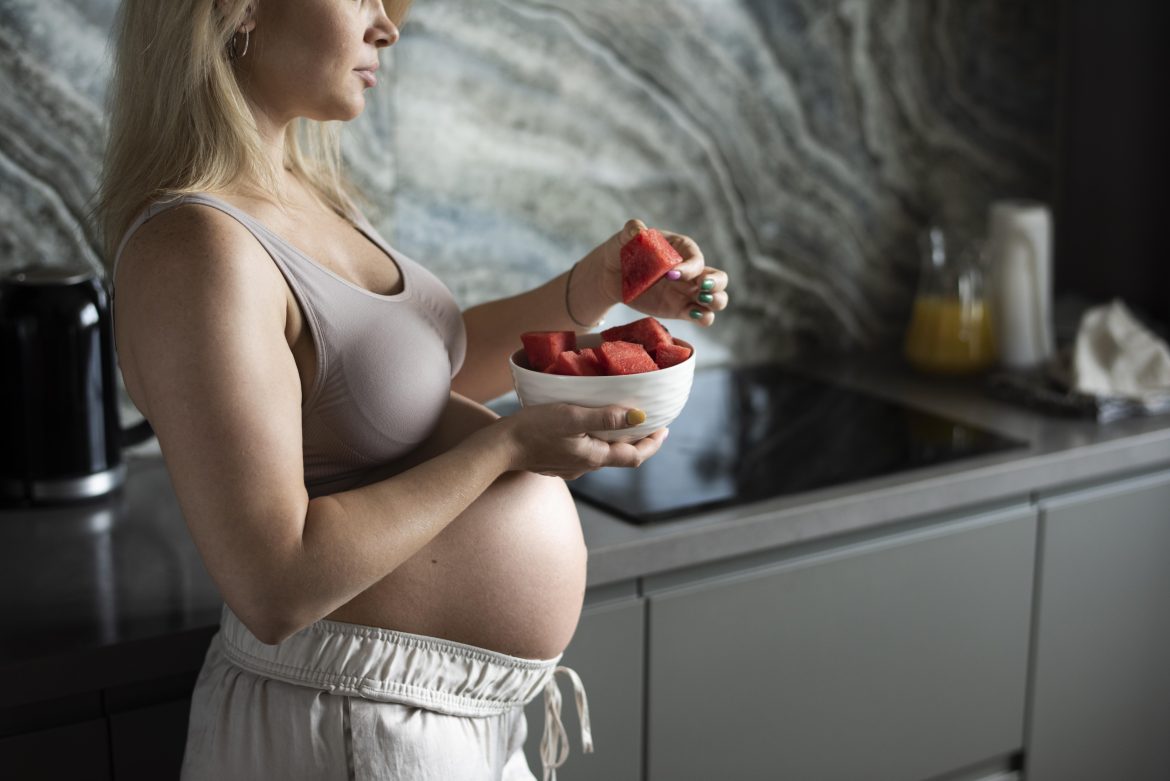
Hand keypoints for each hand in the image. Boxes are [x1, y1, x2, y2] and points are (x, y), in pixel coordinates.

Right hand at [499, 402, 668, 479]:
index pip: (634, 456)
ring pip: (603, 454)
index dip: (652, 444)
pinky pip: (586, 452)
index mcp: (594, 457)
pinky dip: (598, 440)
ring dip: (617, 440)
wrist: (500, 447)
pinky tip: (591, 427)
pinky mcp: (557, 462)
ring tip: (623, 420)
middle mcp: (586, 466)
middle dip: (638, 441)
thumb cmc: (535, 428)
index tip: (665, 429)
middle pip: (621, 456)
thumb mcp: (573, 417)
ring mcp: (571, 467)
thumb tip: (640, 417)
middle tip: (650, 423)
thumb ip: (606, 417)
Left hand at [595, 219, 730, 326]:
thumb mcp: (625, 238)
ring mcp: (688, 292)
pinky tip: (691, 314)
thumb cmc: (622, 251)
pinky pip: (702, 316)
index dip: (689, 267)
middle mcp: (692, 271)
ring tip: (700, 302)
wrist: (611, 276)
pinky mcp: (681, 310)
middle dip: (716, 284)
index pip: (696, 259)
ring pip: (717, 299)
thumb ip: (633, 230)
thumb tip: (639, 231)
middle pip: (719, 278)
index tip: (670, 274)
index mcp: (683, 250)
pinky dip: (703, 318)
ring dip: (715, 302)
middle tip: (702, 287)